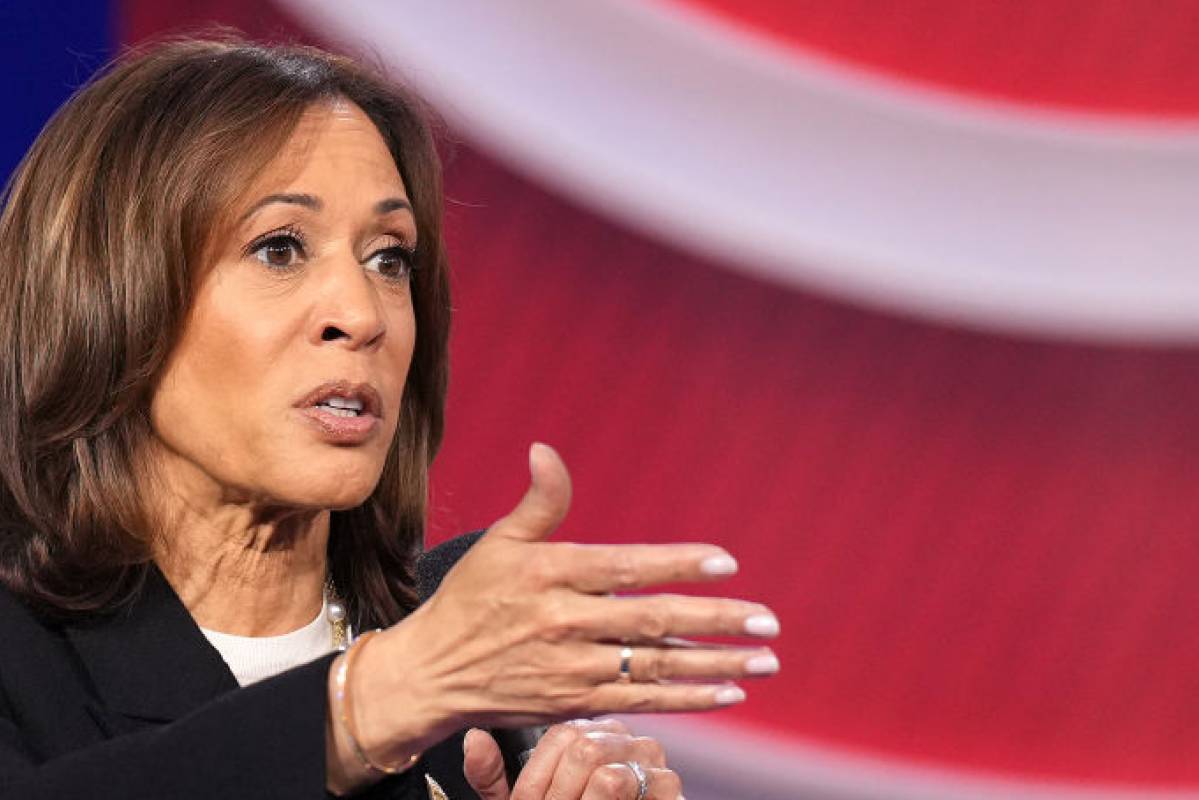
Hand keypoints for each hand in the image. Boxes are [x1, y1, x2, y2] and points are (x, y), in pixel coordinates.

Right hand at [350, 443, 779, 759]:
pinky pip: (641, 701)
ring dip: (716, 664)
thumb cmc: (468, 602)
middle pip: (651, 621)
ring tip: (765, 659)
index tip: (726, 563)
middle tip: (767, 620)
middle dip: (716, 621)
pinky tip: (727, 690)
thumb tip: (546, 451)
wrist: (431, 674)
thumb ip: (538, 502)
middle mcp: (563, 623)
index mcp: (548, 575)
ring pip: (655, 666)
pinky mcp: (573, 704)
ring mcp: (571, 669)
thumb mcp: (496, 543)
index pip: (624, 567)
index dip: (677, 565)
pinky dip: (687, 698)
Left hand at [463, 721, 681, 799]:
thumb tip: (473, 738)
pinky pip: (621, 783)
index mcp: (590, 733)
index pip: (560, 734)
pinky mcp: (670, 787)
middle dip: (555, 795)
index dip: (535, 778)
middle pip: (580, 746)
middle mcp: (624, 738)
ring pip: (600, 766)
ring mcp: (652, 761)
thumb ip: (493, 778)